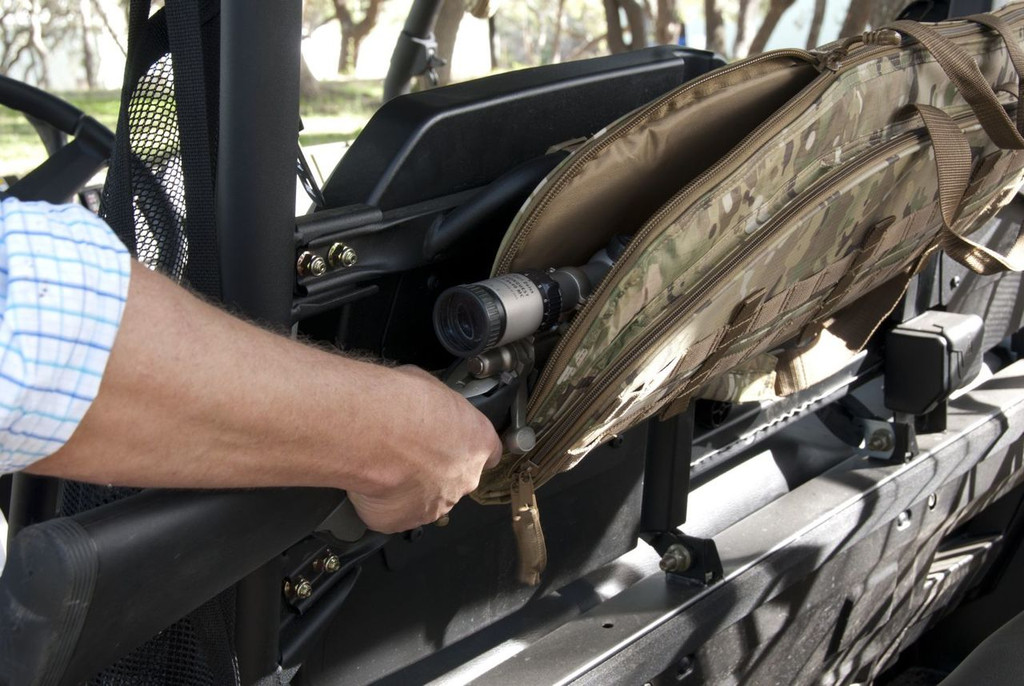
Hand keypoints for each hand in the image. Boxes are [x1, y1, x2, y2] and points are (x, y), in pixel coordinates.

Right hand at [345, 365, 501, 532]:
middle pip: (456, 478)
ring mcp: (434, 506)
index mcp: (478, 443)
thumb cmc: (402, 403)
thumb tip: (426, 407)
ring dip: (409, 487)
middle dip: (435, 469)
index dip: (466, 447)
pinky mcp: (400, 521)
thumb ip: (438, 409)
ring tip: (384, 464)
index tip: (451, 441)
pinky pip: (393, 513)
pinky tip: (371, 481)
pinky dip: (381, 502)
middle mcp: (463, 479)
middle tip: (408, 450)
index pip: (488, 452)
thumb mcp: (430, 387)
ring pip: (425, 500)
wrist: (372, 431)